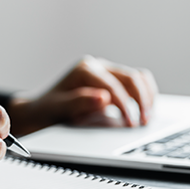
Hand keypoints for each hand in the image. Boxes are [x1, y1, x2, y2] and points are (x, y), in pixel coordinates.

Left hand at [8, 56, 157, 135]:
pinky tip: (145, 111)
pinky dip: (144, 95)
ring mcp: (107, 70)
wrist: (41, 109)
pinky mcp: (113, 79)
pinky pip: (136, 83)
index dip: (124, 105)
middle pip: (131, 77)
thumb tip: (104, 98)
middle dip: (141, 100)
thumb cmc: (48, 109)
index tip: (130, 123)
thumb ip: (79, 103)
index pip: (112, 85)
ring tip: (147, 118)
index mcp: (84, 69)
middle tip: (143, 122)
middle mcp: (98, 65)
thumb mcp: (58, 108)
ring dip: (147, 96)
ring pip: (138, 77)